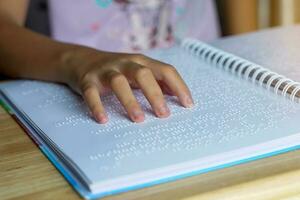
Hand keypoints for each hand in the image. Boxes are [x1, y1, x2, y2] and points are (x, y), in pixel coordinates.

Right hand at [61, 47, 193, 123]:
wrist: (83, 60)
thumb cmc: (118, 70)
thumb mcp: (138, 70)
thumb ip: (157, 81)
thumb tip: (178, 95)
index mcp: (142, 62)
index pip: (165, 70)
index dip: (179, 86)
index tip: (188, 105)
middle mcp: (125, 64)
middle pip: (143, 74)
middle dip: (155, 94)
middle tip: (164, 115)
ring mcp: (106, 71)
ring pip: (119, 82)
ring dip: (130, 101)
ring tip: (138, 119)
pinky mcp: (88, 81)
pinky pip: (92, 93)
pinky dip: (97, 106)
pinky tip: (103, 119)